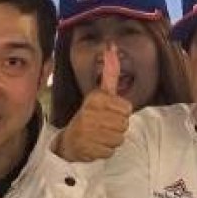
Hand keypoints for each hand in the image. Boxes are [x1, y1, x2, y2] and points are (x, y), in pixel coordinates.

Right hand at [54, 45, 133, 162]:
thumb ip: (109, 73)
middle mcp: (90, 113)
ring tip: (100, 134)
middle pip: (124, 124)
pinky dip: (105, 150)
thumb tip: (112, 46)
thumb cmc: (90, 114)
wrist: (69, 141)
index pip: (127, 108)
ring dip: (112, 139)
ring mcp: (88, 132)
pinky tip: (95, 144)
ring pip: (119, 138)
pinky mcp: (88, 149)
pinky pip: (110, 151)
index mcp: (95, 98)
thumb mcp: (99, 93)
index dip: (121, 112)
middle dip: (117, 127)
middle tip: (104, 125)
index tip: (108, 111)